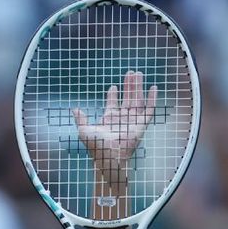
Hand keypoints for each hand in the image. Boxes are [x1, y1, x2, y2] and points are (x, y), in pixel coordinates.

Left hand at [71, 71, 157, 198]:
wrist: (109, 156)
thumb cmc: (96, 147)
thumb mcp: (84, 130)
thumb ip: (80, 119)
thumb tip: (74, 109)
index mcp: (109, 119)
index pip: (112, 103)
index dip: (112, 94)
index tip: (113, 86)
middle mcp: (121, 118)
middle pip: (127, 98)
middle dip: (129, 85)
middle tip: (131, 72)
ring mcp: (132, 121)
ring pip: (137, 100)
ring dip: (138, 87)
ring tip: (139, 74)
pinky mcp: (141, 125)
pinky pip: (149, 110)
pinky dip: (152, 99)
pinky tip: (153, 88)